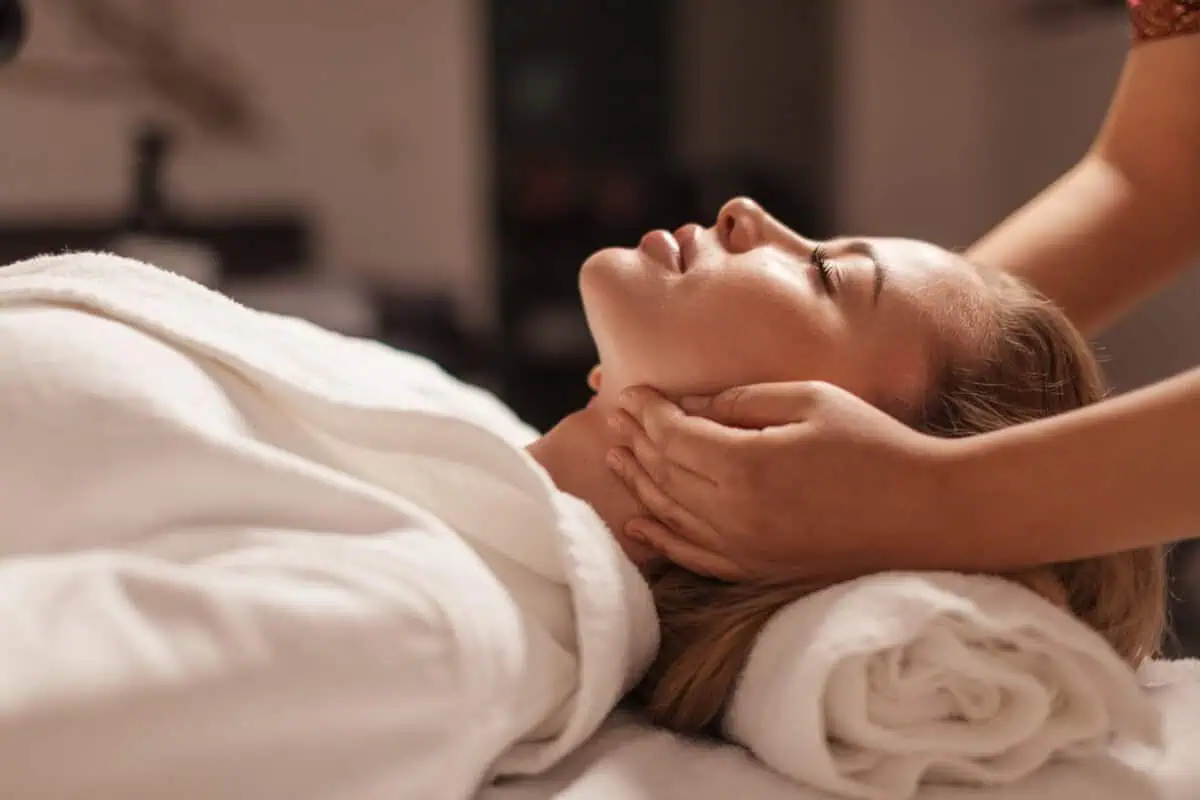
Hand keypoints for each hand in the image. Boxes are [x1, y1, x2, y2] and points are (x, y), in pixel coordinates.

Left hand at [606, 382, 957, 581]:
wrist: (925, 514)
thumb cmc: (875, 445)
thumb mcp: (811, 400)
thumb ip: (743, 401)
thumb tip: (690, 406)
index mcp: (746, 465)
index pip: (673, 435)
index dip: (647, 411)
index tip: (632, 392)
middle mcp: (735, 514)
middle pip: (663, 473)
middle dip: (635, 440)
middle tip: (615, 417)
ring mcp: (744, 549)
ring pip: (669, 513)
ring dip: (637, 482)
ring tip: (615, 456)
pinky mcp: (757, 570)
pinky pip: (692, 556)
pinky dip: (660, 538)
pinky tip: (636, 522)